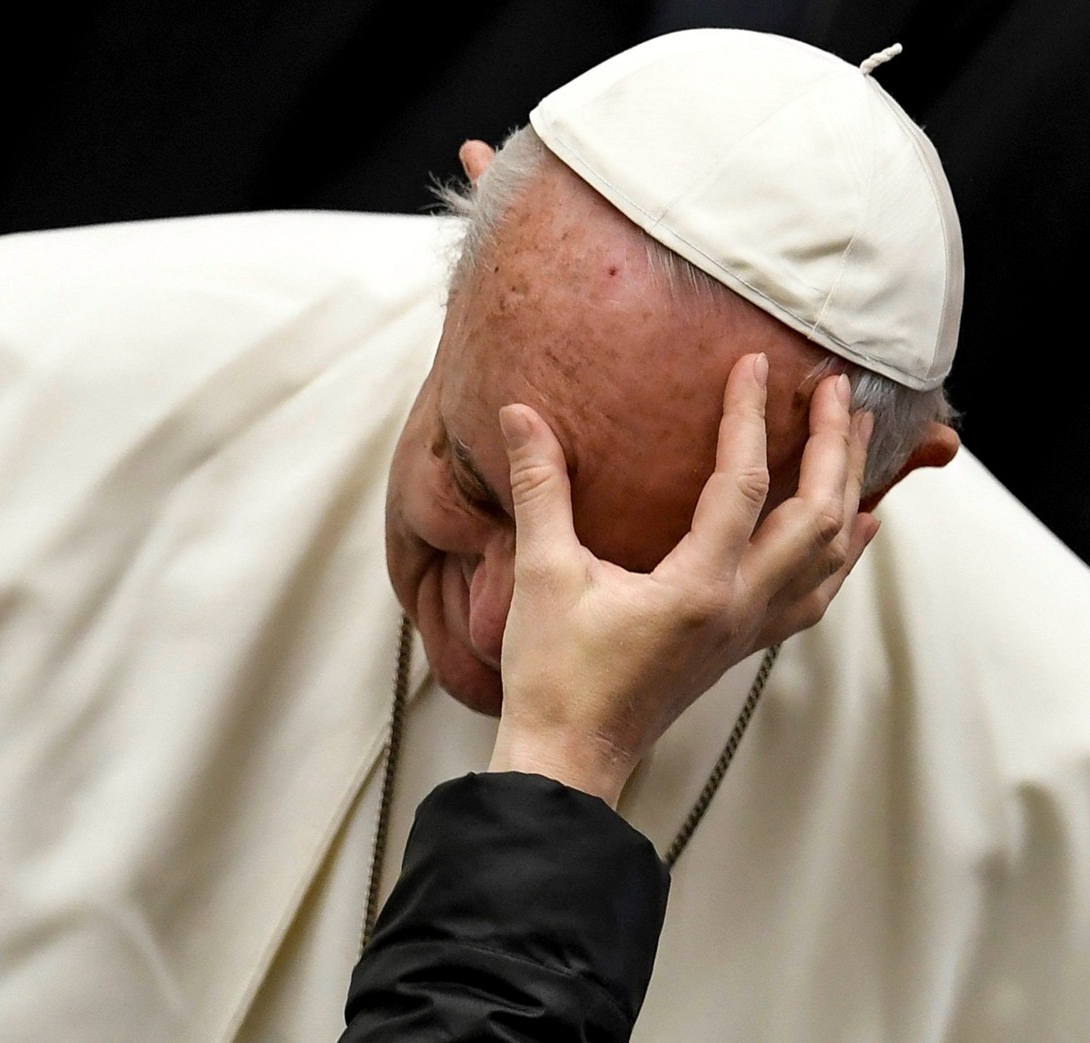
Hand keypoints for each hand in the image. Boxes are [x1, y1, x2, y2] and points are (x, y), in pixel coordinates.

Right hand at [488, 353, 875, 804]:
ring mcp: (747, 631)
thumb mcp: (542, 574)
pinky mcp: (740, 646)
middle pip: (817, 516)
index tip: (753, 364)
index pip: (742, 484)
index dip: (749, 417)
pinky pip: (816, 593)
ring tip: (857, 440)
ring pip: (830, 556)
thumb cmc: (554, 675)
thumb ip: (541, 489)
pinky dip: (842, 552)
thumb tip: (520, 415)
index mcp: (697, 587)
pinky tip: (853, 530)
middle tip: (837, 390)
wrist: (570, 756)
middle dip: (833, 447)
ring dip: (848, 491)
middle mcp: (739, 608)